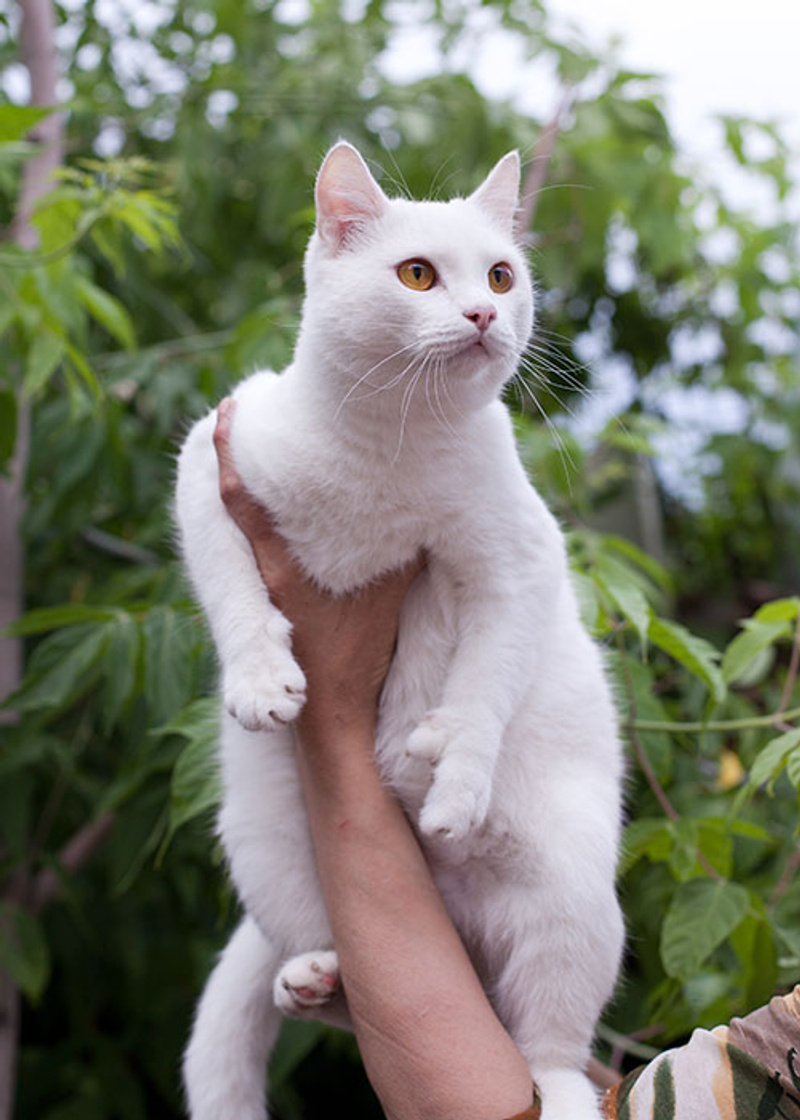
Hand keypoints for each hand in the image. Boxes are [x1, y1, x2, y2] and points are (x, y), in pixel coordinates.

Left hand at [213, 398, 423, 735]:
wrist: (330, 716)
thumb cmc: (354, 658)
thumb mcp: (386, 597)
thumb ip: (400, 551)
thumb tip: (425, 502)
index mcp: (277, 568)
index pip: (239, 499)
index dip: (228, 451)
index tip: (229, 408)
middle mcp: (262, 573)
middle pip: (235, 501)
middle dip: (239, 453)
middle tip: (248, 405)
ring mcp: (266, 588)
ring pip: (250, 523)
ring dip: (257, 483)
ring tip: (273, 439)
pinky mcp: (278, 601)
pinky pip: (266, 546)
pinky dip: (272, 515)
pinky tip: (296, 500)